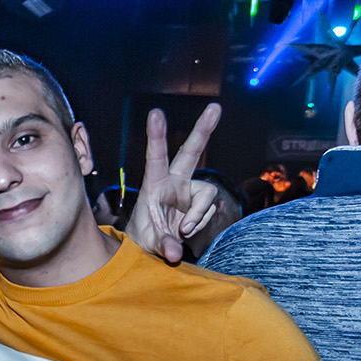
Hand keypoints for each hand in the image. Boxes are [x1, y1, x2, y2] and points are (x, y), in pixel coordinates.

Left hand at [123, 104, 222, 264]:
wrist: (155, 245)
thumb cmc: (145, 236)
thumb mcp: (149, 241)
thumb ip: (162, 245)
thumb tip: (175, 254)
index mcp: (154, 183)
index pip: (155, 156)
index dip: (156, 135)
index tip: (156, 113)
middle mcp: (175, 181)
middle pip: (191, 151)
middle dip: (203, 129)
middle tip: (215, 107)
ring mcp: (190, 190)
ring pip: (207, 194)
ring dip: (198, 214)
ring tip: (183, 230)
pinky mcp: (201, 201)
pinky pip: (210, 210)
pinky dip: (201, 222)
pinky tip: (188, 229)